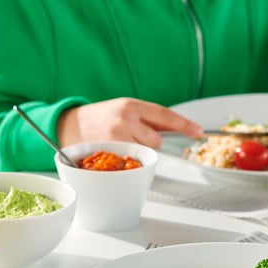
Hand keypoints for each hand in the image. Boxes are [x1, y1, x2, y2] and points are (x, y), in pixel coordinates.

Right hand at [57, 97, 202, 148]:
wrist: (68, 125)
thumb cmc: (99, 118)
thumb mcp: (124, 110)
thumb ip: (148, 119)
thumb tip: (177, 127)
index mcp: (131, 105)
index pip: (164, 115)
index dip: (184, 124)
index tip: (199, 131)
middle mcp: (125, 120)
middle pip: (157, 140)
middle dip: (148, 141)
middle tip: (129, 136)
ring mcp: (117, 138)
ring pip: (146, 152)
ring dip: (138, 151)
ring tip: (120, 144)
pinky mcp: (109, 154)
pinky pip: (132, 162)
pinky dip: (128, 161)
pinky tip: (116, 153)